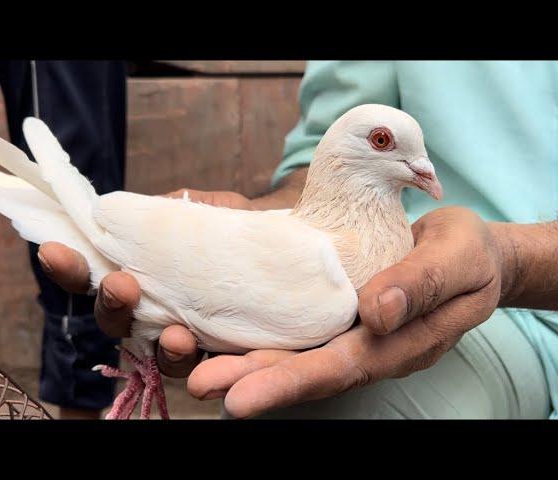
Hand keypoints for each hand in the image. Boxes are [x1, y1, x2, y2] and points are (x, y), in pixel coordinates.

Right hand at [36, 189, 252, 376]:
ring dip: (157, 345)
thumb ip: (172, 211)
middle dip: (109, 304)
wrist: (292, 244)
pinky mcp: (218, 354)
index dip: (70, 266)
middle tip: (121, 284)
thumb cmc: (237, 227)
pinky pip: (197, 368)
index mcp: (141, 270)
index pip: (95, 272)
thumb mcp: (208, 208)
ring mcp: (183, 334)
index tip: (55, 250)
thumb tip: (142, 212)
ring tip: (176, 333)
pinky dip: (191, 360)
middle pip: (114, 319)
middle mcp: (154, 308)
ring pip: (154, 353)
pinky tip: (197, 344)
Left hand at [187, 206, 504, 417]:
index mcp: (399, 343)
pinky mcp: (338, 313)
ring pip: (294, 352)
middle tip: (199, 383)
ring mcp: (350, 332)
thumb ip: (422, 283)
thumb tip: (376, 310)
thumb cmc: (467, 253)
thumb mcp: (457, 259)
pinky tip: (224, 332)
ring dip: (246, 361)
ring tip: (196, 366)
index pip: (339, 368)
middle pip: (305, 369)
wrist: (469, 251)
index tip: (238, 398)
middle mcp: (367, 346)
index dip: (289, 383)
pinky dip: (260, 334)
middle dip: (251, 379)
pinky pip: (297, 329)